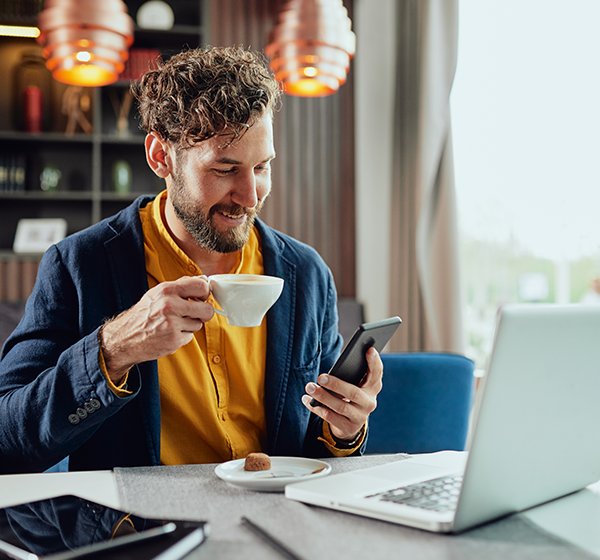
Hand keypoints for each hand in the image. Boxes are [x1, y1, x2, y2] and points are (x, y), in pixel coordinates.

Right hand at [99, 276, 214, 382]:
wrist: (125, 337)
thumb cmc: (143, 314)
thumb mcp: (158, 293)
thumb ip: (181, 285)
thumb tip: (203, 279)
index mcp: (166, 290)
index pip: (201, 286)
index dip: (205, 293)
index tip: (202, 297)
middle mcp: (169, 305)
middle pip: (207, 309)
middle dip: (204, 313)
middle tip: (194, 313)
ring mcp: (172, 324)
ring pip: (199, 324)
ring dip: (190, 325)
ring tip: (174, 323)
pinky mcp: (173, 340)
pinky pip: (190, 336)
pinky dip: (183, 336)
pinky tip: (170, 333)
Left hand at [301, 347, 382, 441]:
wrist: (349, 424)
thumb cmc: (349, 395)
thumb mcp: (354, 385)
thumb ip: (351, 375)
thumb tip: (335, 368)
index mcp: (373, 387)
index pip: (377, 373)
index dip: (374, 362)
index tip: (369, 349)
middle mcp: (369, 402)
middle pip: (354, 393)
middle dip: (336, 384)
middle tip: (321, 377)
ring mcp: (360, 417)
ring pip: (341, 407)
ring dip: (323, 397)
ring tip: (309, 387)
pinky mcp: (348, 427)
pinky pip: (331, 418)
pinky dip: (317, 408)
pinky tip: (307, 400)